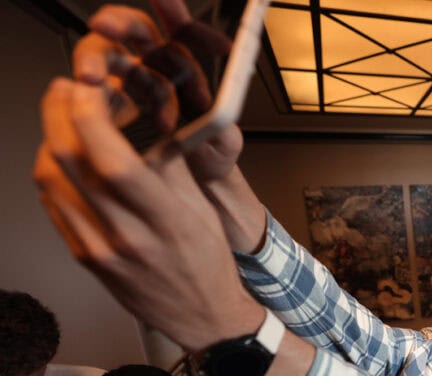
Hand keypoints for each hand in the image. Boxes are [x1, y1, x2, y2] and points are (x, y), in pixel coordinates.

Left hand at [34, 77, 264, 351]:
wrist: (203, 316)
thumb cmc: (207, 264)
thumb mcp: (201, 208)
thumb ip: (170, 163)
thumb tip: (143, 116)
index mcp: (166, 220)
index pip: (113, 160)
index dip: (90, 114)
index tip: (90, 89)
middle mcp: (127, 237)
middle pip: (69, 161)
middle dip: (58, 112)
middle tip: (68, 90)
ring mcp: (100, 250)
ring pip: (50, 180)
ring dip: (50, 138)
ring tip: (66, 120)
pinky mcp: (85, 259)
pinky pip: (53, 204)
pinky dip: (53, 171)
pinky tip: (67, 159)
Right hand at [75, 0, 240, 179]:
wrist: (197, 187)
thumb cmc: (212, 156)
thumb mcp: (226, 139)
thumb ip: (222, 121)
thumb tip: (216, 110)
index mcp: (187, 64)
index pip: (179, 27)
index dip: (170, 10)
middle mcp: (155, 68)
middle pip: (132, 31)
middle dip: (117, 23)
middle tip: (106, 28)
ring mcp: (129, 85)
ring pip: (106, 57)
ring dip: (96, 61)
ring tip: (91, 77)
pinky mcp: (111, 107)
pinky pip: (96, 93)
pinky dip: (93, 96)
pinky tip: (92, 102)